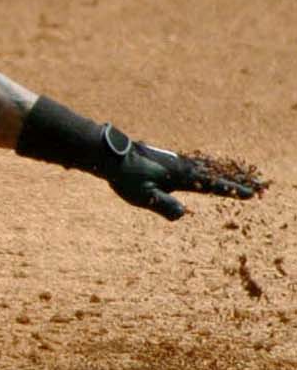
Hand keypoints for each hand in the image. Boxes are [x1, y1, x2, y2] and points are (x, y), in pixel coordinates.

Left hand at [99, 127, 267, 220]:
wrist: (110, 155)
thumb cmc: (126, 178)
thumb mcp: (143, 196)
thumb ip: (164, 205)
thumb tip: (183, 214)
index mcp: (182, 176)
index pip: (213, 185)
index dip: (232, 190)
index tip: (251, 194)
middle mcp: (183, 166)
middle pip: (216, 174)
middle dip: (237, 181)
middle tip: (258, 186)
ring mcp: (176, 161)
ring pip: (207, 166)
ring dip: (225, 172)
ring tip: (240, 177)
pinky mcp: (167, 159)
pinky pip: (196, 163)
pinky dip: (209, 166)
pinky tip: (208, 168)